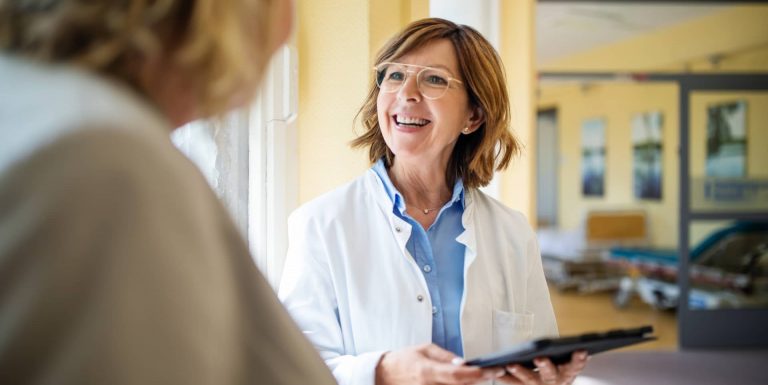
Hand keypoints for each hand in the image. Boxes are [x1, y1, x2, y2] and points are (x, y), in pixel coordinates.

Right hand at [375, 343, 504, 384]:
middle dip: (480, 380)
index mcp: (428, 371)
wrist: (383, 376)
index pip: (459, 375)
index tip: (495, 370)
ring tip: (478, 376)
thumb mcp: (425, 350)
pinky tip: (463, 381)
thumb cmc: (402, 361)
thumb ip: (445, 357)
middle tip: (493, 372)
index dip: (480, 374)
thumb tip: (464, 362)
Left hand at [497, 351, 588, 384]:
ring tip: (511, 364)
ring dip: (520, 372)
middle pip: (550, 374)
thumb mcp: (565, 362)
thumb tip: (576, 342)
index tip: (581, 350)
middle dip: (545, 366)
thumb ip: (568, 355)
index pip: (576, 366)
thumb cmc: (556, 368)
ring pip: (530, 379)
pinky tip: (496, 370)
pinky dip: (504, 378)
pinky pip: (512, 383)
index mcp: (567, 373)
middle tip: (539, 358)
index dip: (579, 360)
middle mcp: (554, 382)